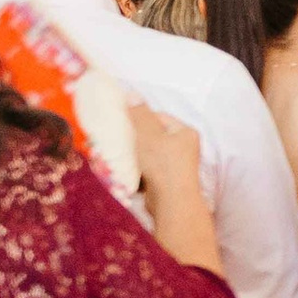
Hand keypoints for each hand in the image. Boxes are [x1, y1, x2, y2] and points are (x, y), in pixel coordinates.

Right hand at [130, 103, 221, 268]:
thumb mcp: (148, 134)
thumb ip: (139, 114)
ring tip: (115, 156)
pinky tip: (123, 172)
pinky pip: (146, 171)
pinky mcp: (164, 182)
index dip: (138, 118)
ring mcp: (174, 166)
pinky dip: (135, 171)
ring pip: (146, 155)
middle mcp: (183, 148)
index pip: (157, 118)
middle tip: (113, 140)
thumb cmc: (163, 164)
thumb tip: (132, 93)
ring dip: (131, 156)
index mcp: (184, 132)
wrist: (171, 203)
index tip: (120, 121)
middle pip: (151, 137)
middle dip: (132, 139)